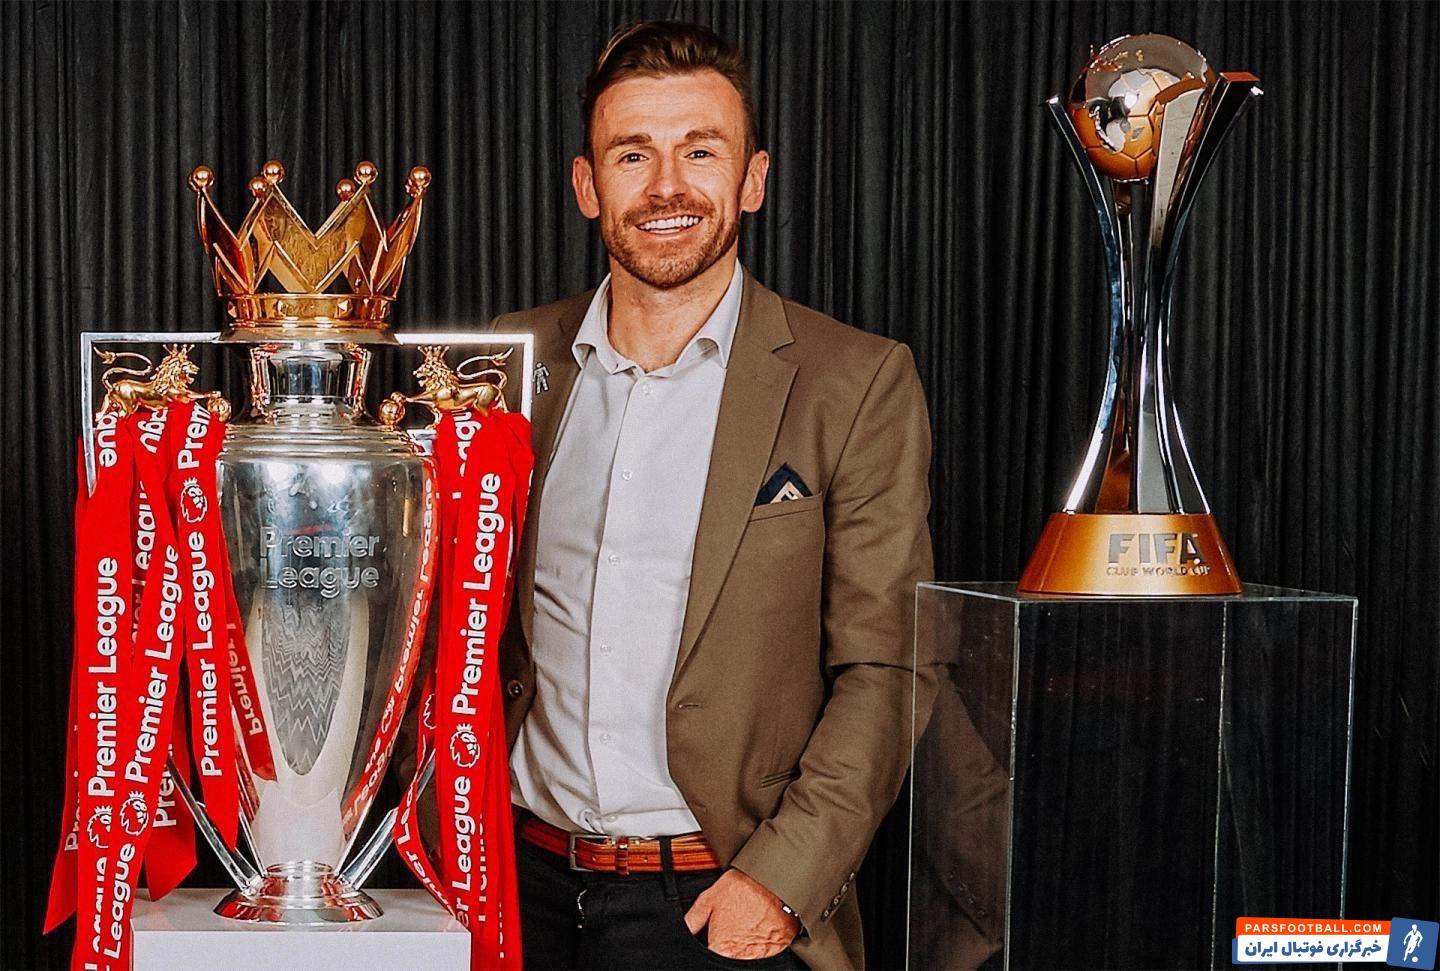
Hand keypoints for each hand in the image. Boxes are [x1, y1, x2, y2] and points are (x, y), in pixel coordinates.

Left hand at [684, 868, 800, 959]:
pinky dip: (762, 941)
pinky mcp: (778, 949)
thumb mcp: (709, 898)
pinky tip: (760, 925)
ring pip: (747, 956)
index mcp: (721, 948)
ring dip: (744, 944)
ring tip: (746, 923)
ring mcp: (761, 954)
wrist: (776, 882)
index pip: (710, 956)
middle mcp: (741, 956)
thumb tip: (684, 931)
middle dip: (728, 944)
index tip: (714, 938)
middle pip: (728, 958)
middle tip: (732, 926)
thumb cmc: (744, 888)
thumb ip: (692, 920)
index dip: (711, 945)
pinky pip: (766, 951)